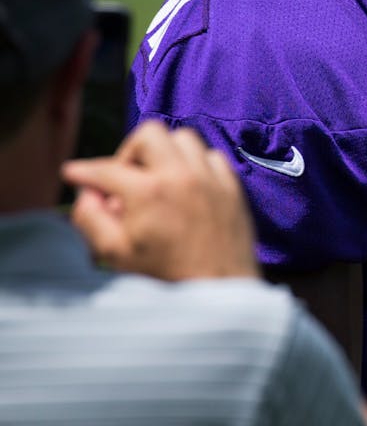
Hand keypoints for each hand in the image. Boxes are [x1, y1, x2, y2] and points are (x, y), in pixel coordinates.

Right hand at [61, 120, 259, 279]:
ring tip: (157, 180)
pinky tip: (186, 187)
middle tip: (125, 178)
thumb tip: (87, 193)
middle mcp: (182, 176)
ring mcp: (211, 179)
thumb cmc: (166, 276)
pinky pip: (212, 156)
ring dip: (165, 153)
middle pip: (150, 134)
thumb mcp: (115, 254)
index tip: (75, 175)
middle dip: (130, 151)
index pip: (106, 168)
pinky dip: (196, 164)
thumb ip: (90, 218)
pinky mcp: (232, 187)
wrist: (219, 291)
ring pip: (184, 139)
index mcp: (149, 192)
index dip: (84, 171)